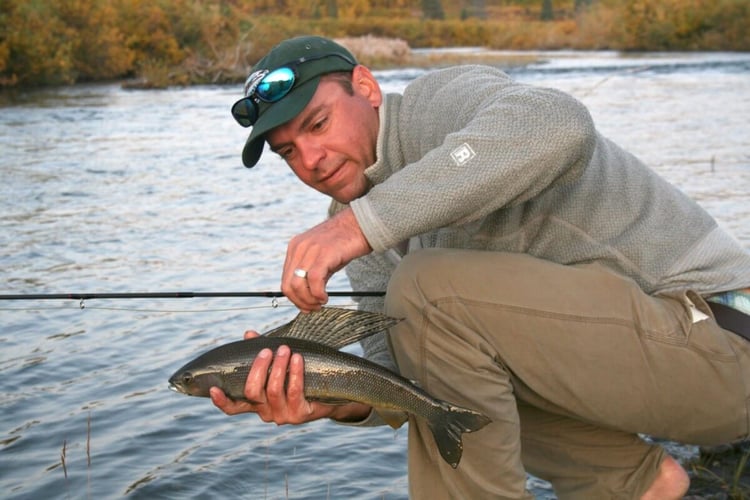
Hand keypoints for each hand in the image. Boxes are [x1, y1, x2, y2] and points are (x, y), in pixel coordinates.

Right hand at [210, 330, 370, 423]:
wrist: (332, 394)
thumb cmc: (300, 377)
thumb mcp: (279, 364)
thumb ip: (262, 352)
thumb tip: (249, 334)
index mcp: (257, 403)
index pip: (233, 407)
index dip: (221, 401)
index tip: (214, 388)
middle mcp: (266, 412)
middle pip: (252, 392)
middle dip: (259, 368)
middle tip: (267, 350)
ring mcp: (282, 415)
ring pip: (273, 390)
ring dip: (279, 367)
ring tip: (285, 350)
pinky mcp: (300, 415)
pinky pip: (294, 392)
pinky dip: (295, 373)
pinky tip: (298, 359)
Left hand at [282, 208, 370, 311]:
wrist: (360, 224)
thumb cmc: (344, 242)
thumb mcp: (322, 257)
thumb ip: (311, 274)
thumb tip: (307, 298)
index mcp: (295, 248)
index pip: (285, 281)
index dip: (295, 299)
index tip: (307, 307)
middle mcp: (298, 248)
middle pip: (287, 286)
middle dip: (300, 302)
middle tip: (314, 308)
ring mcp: (310, 250)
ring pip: (297, 285)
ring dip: (309, 300)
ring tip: (321, 302)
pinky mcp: (324, 253)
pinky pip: (313, 280)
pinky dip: (318, 294)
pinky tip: (325, 297)